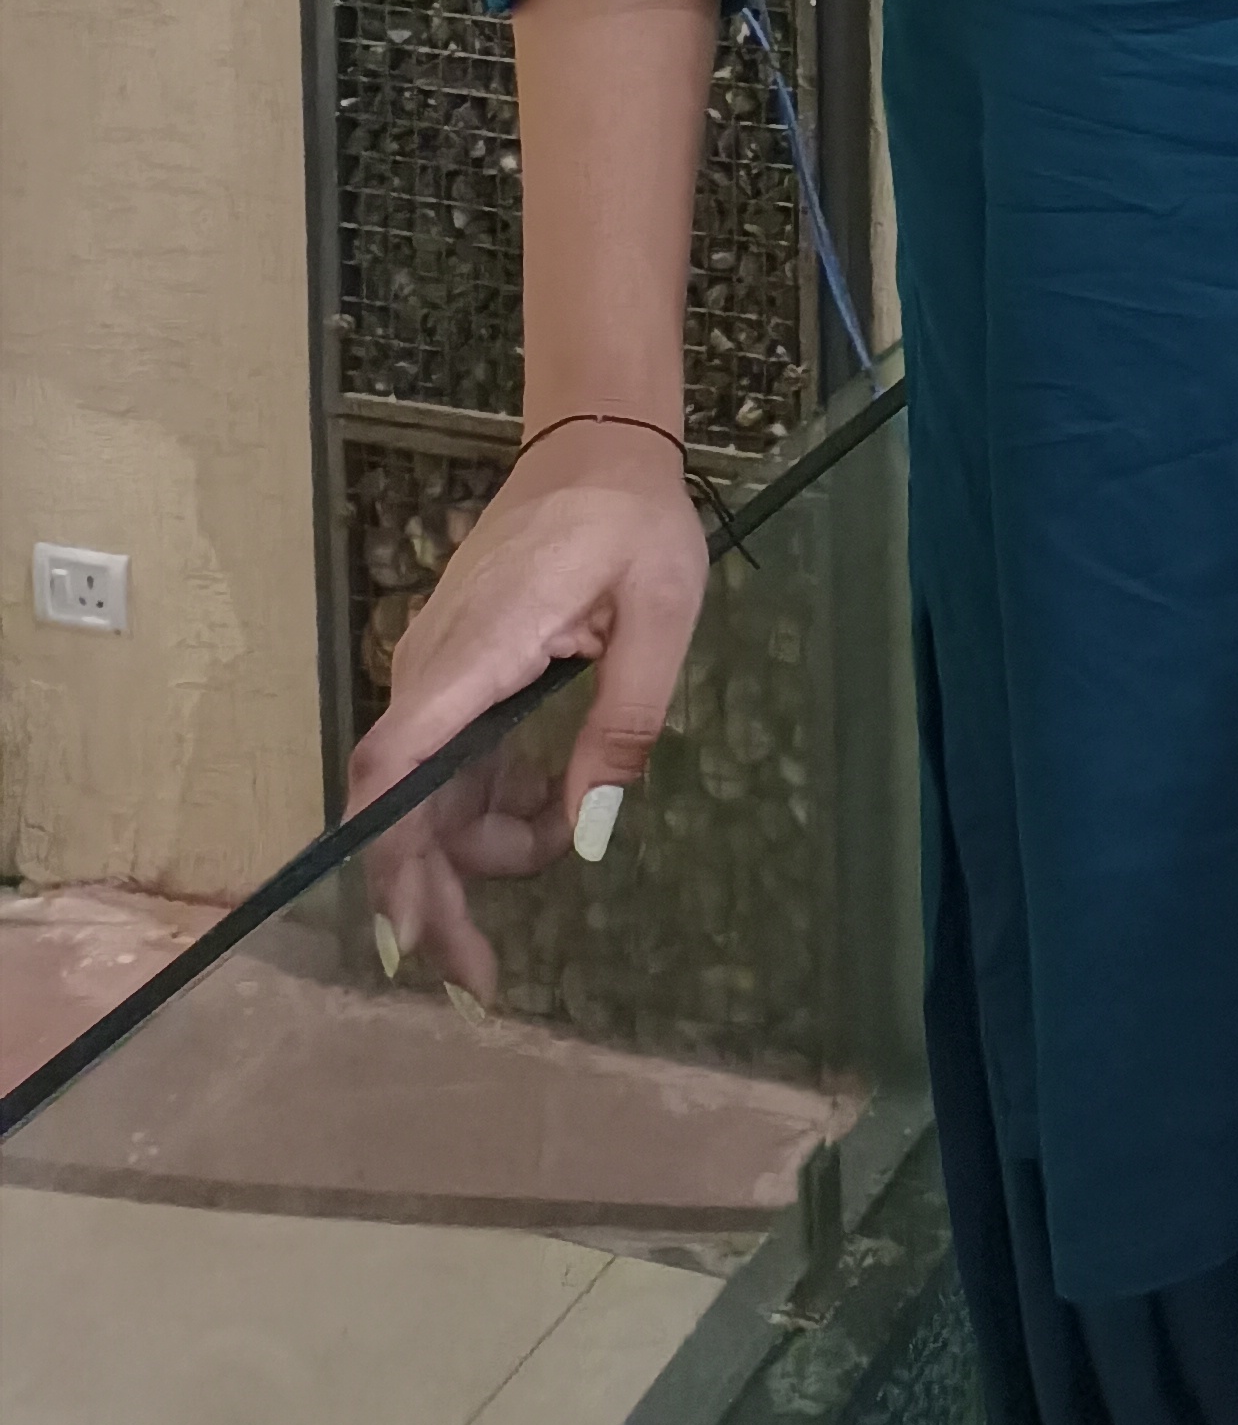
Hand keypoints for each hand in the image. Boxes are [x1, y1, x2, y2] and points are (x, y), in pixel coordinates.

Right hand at [348, 419, 707, 1000]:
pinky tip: (549, 810)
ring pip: (428, 792)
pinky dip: (489, 804)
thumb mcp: (662, 613)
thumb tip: (589, 830)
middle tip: (485, 978)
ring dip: (481, 846)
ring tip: (566, 839)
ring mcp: (440, 675)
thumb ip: (625, 719)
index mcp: (477, 653)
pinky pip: (452, 762)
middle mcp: (435, 671)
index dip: (388, 852)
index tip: (411, 935)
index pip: (393, 762)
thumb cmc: (634, 520)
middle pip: (402, 803)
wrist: (597, 446)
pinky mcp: (456, 677)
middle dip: (434, 896)